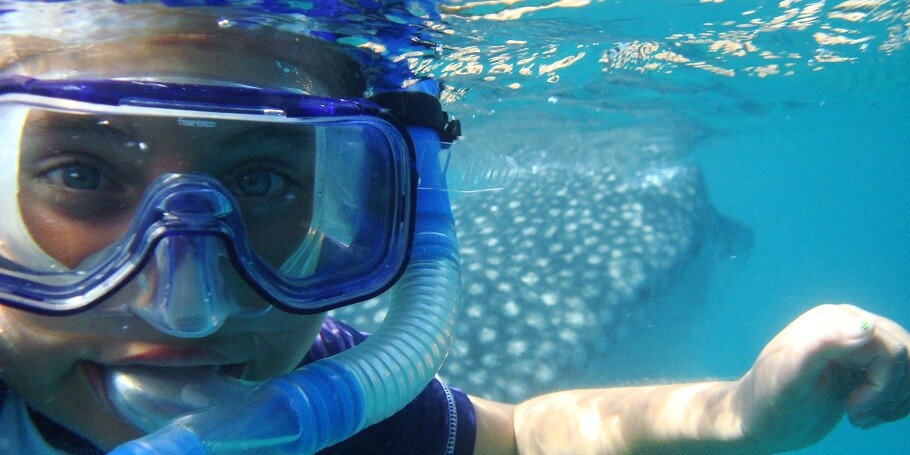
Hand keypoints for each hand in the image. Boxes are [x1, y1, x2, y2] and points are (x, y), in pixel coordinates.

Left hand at [733, 304, 908, 451]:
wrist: (758, 422)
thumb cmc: (768, 402)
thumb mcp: (789, 378)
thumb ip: (820, 346)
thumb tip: (865, 327)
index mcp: (832, 320)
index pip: (888, 347)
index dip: (881, 384)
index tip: (852, 408)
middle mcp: (847, 325)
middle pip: (904, 356)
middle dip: (889, 394)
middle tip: (856, 415)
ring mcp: (857, 346)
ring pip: (908, 366)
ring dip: (894, 399)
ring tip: (859, 416)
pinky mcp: (862, 368)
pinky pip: (902, 378)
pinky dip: (895, 402)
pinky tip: (867, 415)